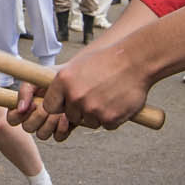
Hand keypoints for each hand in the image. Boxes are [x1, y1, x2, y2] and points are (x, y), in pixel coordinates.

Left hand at [9, 40, 153, 139]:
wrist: (136, 60)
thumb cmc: (107, 60)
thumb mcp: (77, 66)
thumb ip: (62, 85)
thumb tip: (50, 103)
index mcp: (63, 81)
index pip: (49, 107)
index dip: (58, 106)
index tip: (66, 102)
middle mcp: (75, 96)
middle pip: (70, 116)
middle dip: (80, 110)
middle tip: (94, 95)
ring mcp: (92, 109)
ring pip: (88, 122)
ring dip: (97, 114)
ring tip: (108, 95)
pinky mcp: (109, 118)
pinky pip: (106, 124)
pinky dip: (112, 116)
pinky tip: (117, 101)